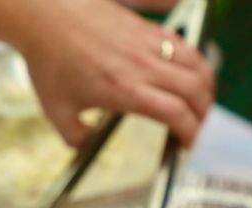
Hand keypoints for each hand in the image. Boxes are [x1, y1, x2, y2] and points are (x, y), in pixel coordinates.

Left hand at [15, 0, 213, 146]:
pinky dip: (196, 58)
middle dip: (204, 113)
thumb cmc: (49, 61)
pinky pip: (183, 43)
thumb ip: (76, 137)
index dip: (190, 133)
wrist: (44, 14)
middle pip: (196, 90)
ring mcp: (148, 43)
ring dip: (206, 84)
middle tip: (197, 125)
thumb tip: (86, 149)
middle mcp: (144, 66)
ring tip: (201, 99)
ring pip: (197, 62)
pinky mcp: (146, 26)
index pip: (176, 114)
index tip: (188, 144)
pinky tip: (191, 69)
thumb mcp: (57, 111)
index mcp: (126, 91)